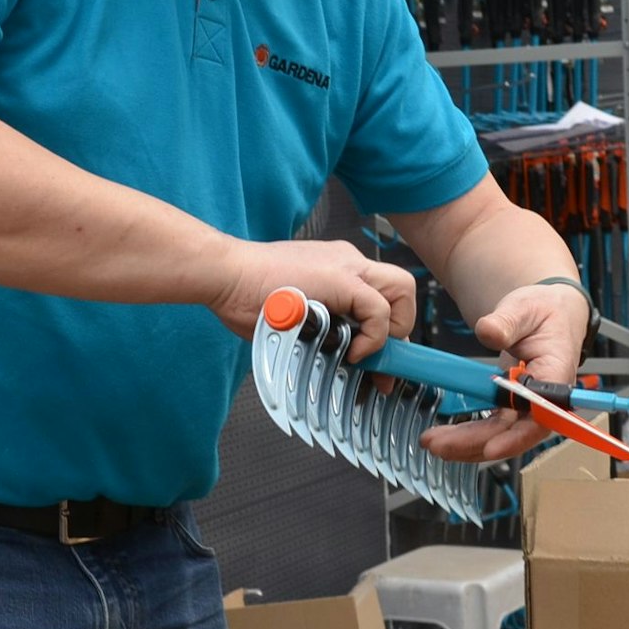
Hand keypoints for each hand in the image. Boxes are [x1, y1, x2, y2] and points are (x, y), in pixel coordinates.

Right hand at [210, 239, 416, 362]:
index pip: (382, 295)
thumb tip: (335, 358)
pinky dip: (374, 336)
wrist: (226, 274)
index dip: (386, 332)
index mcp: (339, 269)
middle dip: (400, 330)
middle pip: (402, 288)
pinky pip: (379, 310)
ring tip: (369, 356)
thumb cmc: (246, 294)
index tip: (377, 365)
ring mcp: (348, 267)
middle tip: (383, 365)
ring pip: (403, 290)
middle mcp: (349, 262)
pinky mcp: (343, 279)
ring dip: (392, 330)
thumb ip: (319, 326)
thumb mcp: (294, 313)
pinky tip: (353, 353)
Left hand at [420, 281, 587, 463]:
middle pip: (513, 431)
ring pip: (499, 434)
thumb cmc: (543, 311)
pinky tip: (443, 437)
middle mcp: (544, 398)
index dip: (517, 437)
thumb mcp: (524, 308)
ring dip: (466, 443)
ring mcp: (527, 406)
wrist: (547, 314)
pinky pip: (490, 426)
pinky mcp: (511, 406)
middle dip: (476, 443)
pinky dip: (467, 434)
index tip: (491, 449)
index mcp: (555, 375)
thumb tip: (487, 332)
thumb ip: (506, 322)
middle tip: (439, 445)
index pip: (541, 416)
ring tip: (432, 442)